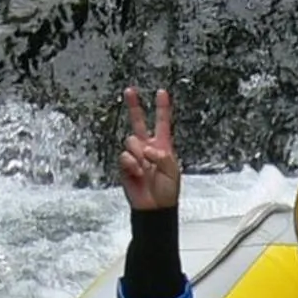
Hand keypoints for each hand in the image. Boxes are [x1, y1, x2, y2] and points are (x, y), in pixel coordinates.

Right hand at [119, 86, 179, 210]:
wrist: (154, 206)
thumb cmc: (167, 191)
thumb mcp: (173, 171)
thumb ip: (162, 156)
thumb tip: (146, 148)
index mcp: (163, 146)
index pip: (163, 123)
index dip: (162, 108)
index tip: (162, 92)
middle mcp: (148, 147)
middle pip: (139, 122)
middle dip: (134, 106)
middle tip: (129, 91)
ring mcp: (135, 155)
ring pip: (131, 141)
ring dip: (139, 153)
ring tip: (145, 168)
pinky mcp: (125, 165)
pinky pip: (124, 156)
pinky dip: (132, 165)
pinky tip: (138, 174)